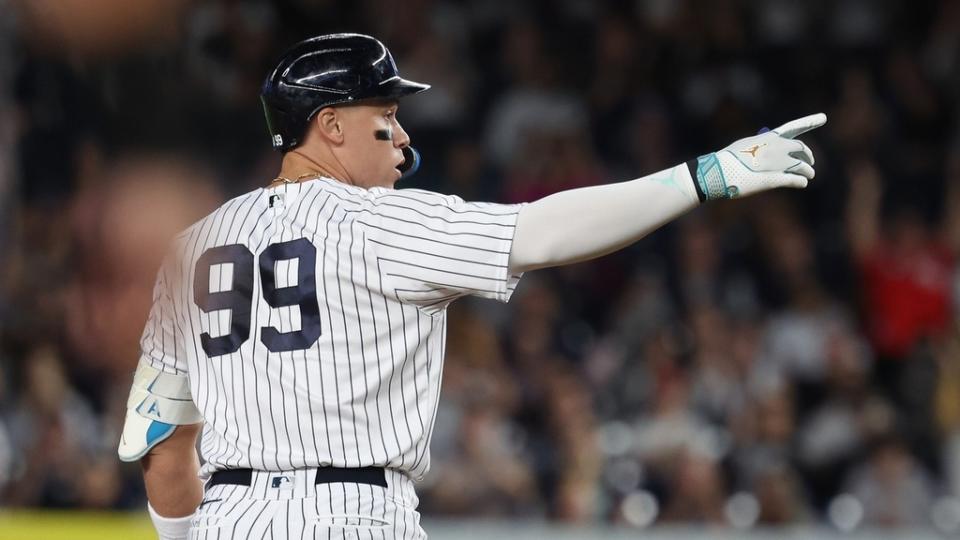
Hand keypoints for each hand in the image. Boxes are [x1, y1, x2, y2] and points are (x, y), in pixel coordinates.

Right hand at [690, 113, 826, 200]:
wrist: (719, 171)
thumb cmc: (728, 158)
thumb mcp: (746, 146)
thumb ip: (762, 147)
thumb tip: (768, 153)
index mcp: (770, 137)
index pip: (794, 127)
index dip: (810, 121)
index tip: (824, 118)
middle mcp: (778, 148)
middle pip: (802, 149)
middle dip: (808, 156)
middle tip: (810, 162)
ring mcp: (779, 164)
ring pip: (802, 167)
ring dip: (808, 171)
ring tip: (809, 175)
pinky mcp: (776, 180)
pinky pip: (796, 180)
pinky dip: (801, 181)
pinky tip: (803, 183)